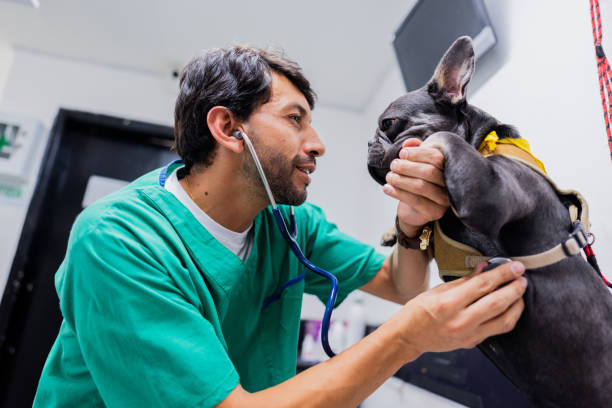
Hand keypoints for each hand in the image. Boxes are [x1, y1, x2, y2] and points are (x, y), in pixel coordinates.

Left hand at [382, 138, 449, 236]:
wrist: (414, 210)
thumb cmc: (416, 181)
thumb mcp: (416, 163)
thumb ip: (414, 150)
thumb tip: (408, 143)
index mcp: (448, 168)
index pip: (437, 157)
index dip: (418, 153)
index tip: (402, 153)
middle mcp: (450, 184)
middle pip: (429, 172)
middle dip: (407, 167)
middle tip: (393, 165)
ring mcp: (444, 200)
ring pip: (420, 186)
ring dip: (400, 179)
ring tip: (389, 176)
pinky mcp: (434, 212)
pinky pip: (414, 201)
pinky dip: (397, 192)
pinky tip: (387, 188)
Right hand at [396, 261, 526, 354]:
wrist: (408, 337)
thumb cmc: (418, 310)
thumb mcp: (437, 290)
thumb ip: (464, 281)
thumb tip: (485, 267)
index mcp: (449, 303)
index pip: (483, 285)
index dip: (502, 273)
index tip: (515, 265)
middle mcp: (461, 321)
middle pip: (498, 303)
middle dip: (514, 288)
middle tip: (522, 277)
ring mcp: (468, 335)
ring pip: (504, 321)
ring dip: (517, 305)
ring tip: (519, 293)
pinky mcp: (472, 343)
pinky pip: (496, 330)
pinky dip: (506, 317)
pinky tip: (508, 307)